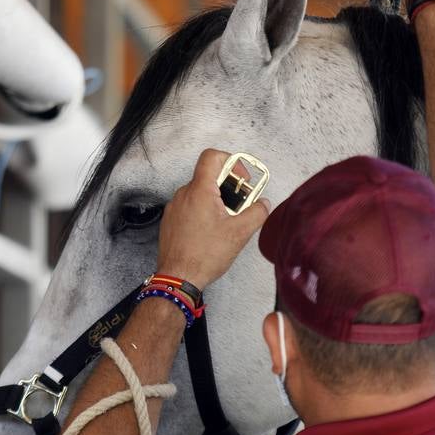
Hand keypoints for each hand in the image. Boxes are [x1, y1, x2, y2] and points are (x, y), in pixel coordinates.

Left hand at [156, 148, 269, 287]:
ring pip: (199, 192)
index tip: (241, 180)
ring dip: (216, 200)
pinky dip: (203, 211)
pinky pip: (189, 206)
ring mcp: (174, 207)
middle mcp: (183, 194)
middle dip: (228, 186)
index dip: (231, 161)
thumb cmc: (205, 255)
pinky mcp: (170, 220)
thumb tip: (264, 204)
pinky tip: (211, 231)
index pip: (212, 157)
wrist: (178, 277)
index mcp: (200, 190)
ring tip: (227, 221)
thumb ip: (257, 213)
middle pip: (208, 176)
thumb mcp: (239, 233)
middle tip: (240, 204)